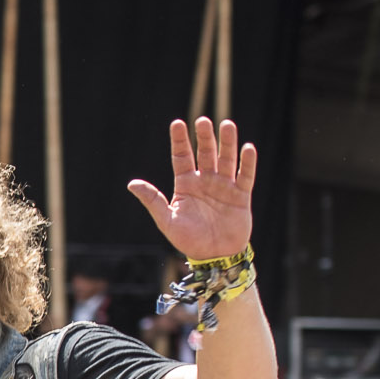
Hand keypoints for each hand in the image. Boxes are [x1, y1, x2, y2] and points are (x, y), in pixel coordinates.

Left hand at [126, 117, 256, 262]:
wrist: (213, 257)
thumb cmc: (188, 240)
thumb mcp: (167, 220)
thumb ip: (153, 200)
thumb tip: (132, 184)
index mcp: (186, 185)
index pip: (182, 157)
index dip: (180, 141)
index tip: (177, 123)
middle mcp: (205, 181)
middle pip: (205, 153)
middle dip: (205, 137)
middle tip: (203, 121)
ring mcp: (224, 187)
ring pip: (226, 159)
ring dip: (227, 143)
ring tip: (227, 125)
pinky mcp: (241, 196)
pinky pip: (245, 176)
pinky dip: (247, 163)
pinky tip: (247, 148)